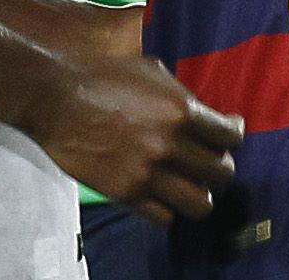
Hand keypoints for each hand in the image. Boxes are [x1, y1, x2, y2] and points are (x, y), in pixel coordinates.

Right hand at [26, 55, 242, 225]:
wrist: (56, 97)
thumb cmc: (102, 75)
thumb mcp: (150, 71)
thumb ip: (180, 94)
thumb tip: (203, 110)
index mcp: (181, 110)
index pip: (231, 137)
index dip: (233, 137)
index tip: (228, 137)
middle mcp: (171, 144)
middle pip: (221, 173)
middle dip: (218, 168)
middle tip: (207, 163)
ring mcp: (149, 172)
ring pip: (200, 203)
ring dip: (198, 195)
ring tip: (189, 186)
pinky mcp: (127, 193)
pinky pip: (165, 217)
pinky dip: (167, 209)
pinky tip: (161, 196)